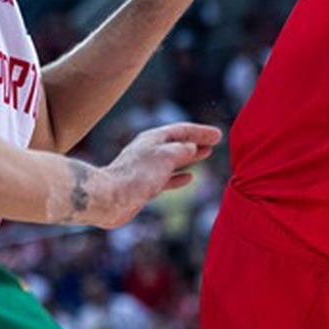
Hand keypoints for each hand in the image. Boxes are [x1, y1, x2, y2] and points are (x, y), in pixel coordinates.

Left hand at [94, 122, 220, 226]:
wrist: (110, 198)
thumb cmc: (137, 175)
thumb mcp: (165, 156)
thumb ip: (181, 150)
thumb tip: (191, 147)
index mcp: (153, 138)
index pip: (182, 130)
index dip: (201, 131)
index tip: (218, 134)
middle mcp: (149, 150)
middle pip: (178, 142)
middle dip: (197, 141)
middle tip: (215, 141)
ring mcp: (146, 168)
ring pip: (173, 159)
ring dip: (190, 156)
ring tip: (206, 154)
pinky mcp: (143, 185)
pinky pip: (166, 177)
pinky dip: (179, 176)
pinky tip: (189, 178)